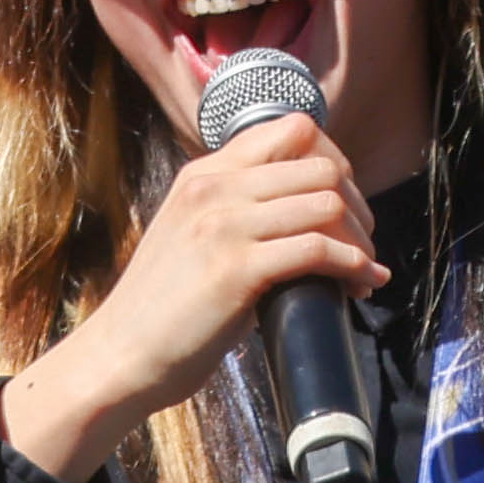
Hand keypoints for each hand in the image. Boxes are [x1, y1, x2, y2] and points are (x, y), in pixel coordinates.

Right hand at [0, 113, 386, 482]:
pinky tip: (359, 285)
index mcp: (204, 173)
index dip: (333, 160)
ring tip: (362, 268)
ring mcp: (224, 225)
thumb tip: (304, 214)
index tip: (342, 201)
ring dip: (361, 238)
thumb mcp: (190, 232)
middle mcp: (214, 188)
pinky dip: (353, 266)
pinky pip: (318, 249)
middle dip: (357, 203)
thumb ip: (234, 210)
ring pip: (328, 203)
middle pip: (321, 165)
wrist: (121, 354)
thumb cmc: (162, 306)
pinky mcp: (236, 269)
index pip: (291, 128)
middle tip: (361, 242)